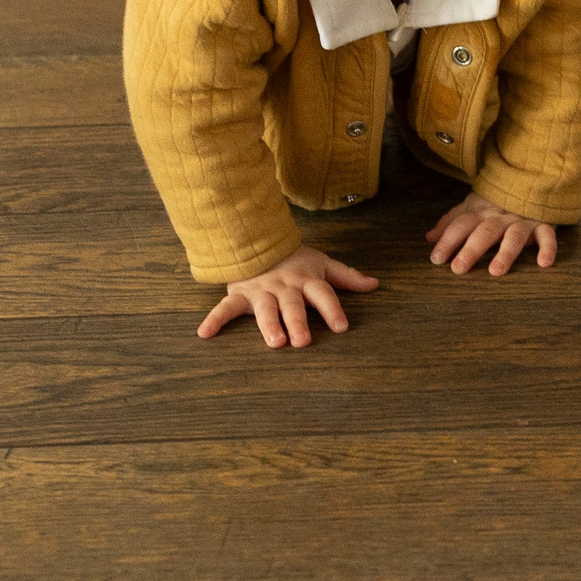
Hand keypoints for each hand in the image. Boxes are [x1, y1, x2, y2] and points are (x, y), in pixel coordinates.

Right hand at [196, 247, 378, 347]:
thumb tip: (375, 284)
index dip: (332, 308)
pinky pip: (226, 307)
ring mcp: (261, 291)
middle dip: (298, 321)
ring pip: (265, 308)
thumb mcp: (322, 264)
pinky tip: (205, 334)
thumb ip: (347, 277)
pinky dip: (215, 319)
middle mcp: (285, 286)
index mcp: (307, 279)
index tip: (342, 326)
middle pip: (293, 304)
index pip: (323, 293)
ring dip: (269, 324)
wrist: (258, 239)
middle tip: (303, 341)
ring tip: (274, 341)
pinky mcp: (240, 294)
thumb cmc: (295, 259)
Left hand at [426, 190, 558, 275]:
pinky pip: (547, 235)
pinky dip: (547, 248)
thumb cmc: (496, 201)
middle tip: (458, 268)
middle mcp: (500, 216)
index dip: (448, 240)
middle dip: (471, 249)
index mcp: (481, 211)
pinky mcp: (544, 224)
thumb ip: (451, 222)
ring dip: (505, 253)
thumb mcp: (472, 207)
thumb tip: (429, 237)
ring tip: (495, 271)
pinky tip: (544, 263)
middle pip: (484, 231)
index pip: (461, 224)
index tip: (436, 258)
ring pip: (514, 236)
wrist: (531, 180)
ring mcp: (523, 219)